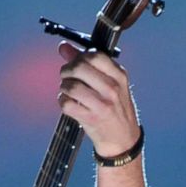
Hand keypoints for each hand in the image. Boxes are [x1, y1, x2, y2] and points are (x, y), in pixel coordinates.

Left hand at [57, 41, 140, 157]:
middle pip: (80, 67)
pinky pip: (66, 104)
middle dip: (67, 70)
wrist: (122, 139)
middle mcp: (112, 89)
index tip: (76, 62)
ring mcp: (102, 105)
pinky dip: (62, 101)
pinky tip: (68, 103)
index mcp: (119, 76)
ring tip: (68, 91)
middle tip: (67, 76)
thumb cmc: (114, 108)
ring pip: (71, 86)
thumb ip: (86, 63)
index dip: (80, 56)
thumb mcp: (109, 83)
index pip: (95, 55)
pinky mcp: (90, 119)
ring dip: (64, 87)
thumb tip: (63, 47)